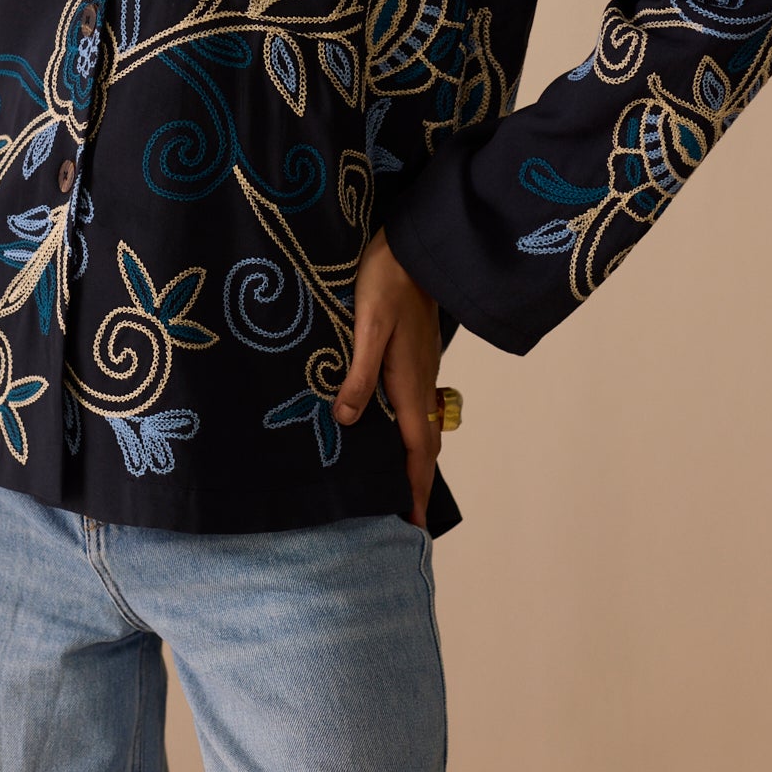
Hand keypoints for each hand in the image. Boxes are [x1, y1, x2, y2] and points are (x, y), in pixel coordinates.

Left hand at [333, 227, 443, 528]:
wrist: (416, 247)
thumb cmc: (388, 282)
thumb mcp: (369, 327)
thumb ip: (359, 374)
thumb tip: (347, 422)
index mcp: (410, 383)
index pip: (417, 449)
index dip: (415, 487)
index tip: (415, 524)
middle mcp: (421, 382)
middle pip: (424, 443)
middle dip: (418, 481)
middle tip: (408, 514)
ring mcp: (422, 368)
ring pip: (422, 425)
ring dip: (415, 457)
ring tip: (400, 480)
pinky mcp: (416, 355)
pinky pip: (417, 406)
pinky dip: (411, 431)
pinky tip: (392, 427)